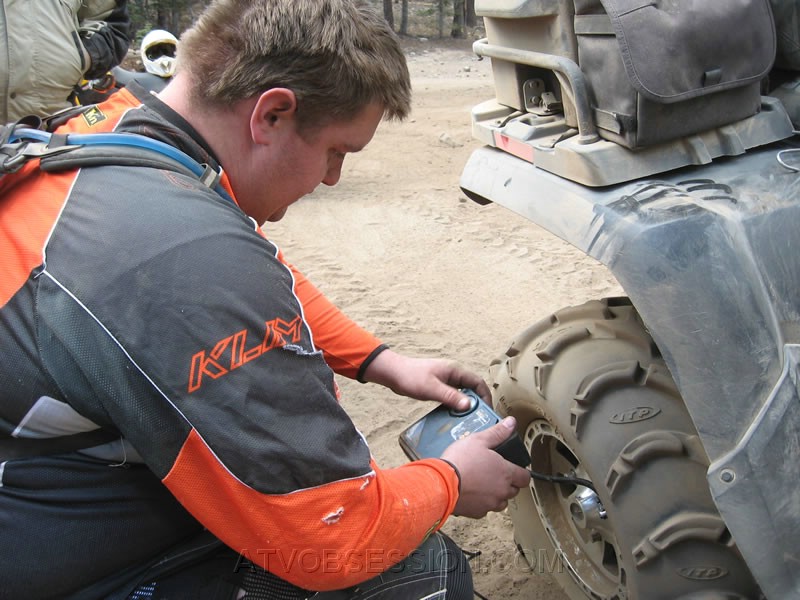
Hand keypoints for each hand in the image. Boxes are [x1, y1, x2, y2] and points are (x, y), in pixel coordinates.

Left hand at [361, 349, 490, 410]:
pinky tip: (454, 416)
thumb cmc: (410, 377)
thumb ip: (450, 396)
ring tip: (469, 420)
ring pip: (462, 393)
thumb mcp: (431, 388)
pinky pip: (453, 396)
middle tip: (480, 418)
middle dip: (477, 402)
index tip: (488, 410)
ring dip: (466, 405)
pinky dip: (456, 405)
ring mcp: (446, 380)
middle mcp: (453, 374)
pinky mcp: (439, 386)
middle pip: (472, 388)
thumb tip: (469, 405)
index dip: (485, 396)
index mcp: (455, 371)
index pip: (478, 382)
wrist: (393, 373)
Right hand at [441, 417, 530, 517]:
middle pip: (514, 490)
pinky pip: (485, 508)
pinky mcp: (477, 512)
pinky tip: (471, 492)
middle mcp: (502, 491)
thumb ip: (497, 432)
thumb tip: (511, 423)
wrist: (441, 483)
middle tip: (495, 472)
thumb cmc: (460, 461)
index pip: (525, 477)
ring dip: (496, 494)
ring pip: (500, 501)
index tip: (516, 468)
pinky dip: (481, 502)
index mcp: (506, 473)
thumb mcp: (479, 440)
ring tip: (482, 483)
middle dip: (508, 482)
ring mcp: (490, 504)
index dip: (522, 472)